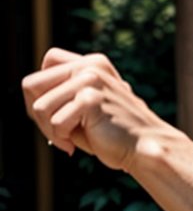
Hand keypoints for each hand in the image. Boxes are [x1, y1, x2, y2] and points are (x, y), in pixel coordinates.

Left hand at [21, 48, 160, 170]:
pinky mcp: (91, 100)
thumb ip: (63, 95)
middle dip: (37, 113)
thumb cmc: (113, 134)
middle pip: (32, 84)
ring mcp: (91, 81)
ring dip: (49, 130)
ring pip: (40, 107)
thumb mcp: (86, 107)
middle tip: (54, 131)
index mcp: (93, 64)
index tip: (53, 112)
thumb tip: (30, 99)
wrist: (145, 149)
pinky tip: (75, 145)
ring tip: (67, 140)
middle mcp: (90, 67)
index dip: (41, 90)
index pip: (48, 61)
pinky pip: (56, 123)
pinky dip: (61, 139)